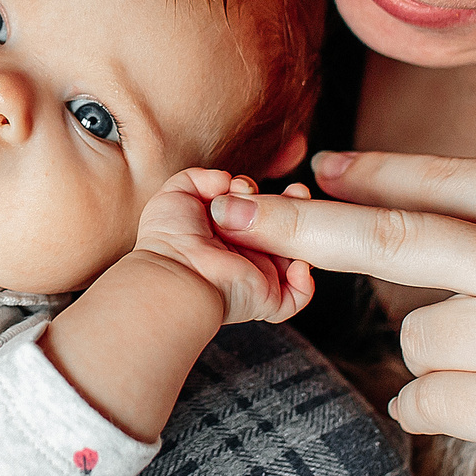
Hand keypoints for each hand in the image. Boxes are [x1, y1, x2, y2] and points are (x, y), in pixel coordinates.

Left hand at [135, 168, 317, 326]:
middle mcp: (243, 254)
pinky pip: (296, 296)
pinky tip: (295, 258)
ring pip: (295, 257)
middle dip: (293, 207)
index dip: (260, 194)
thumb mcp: (177, 193)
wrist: (176, 268)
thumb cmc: (169, 235)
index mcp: (225, 233)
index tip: (247, 187)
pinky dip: (305, 281)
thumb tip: (226, 179)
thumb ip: (200, 178)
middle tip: (296, 191)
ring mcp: (256, 276)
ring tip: (302, 213)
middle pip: (282, 231)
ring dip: (306, 234)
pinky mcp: (265, 297)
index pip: (257, 212)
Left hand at [207, 152, 475, 475]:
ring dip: (437, 359)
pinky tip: (475, 414)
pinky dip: (435, 409)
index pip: (445, 182)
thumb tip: (466, 263)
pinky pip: (435, 403)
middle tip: (225, 211)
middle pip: (386, 236)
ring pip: (419, 338)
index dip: (371, 174)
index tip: (314, 168)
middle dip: (294, 226)